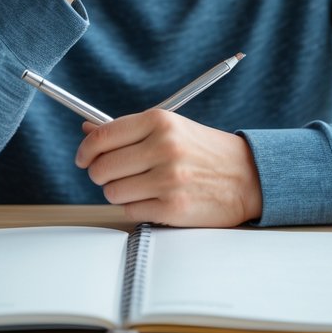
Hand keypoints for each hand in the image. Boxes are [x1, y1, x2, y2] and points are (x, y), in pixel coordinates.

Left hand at [74, 110, 262, 226]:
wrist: (248, 176)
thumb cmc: (205, 151)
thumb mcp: (171, 128)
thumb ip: (128, 130)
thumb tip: (88, 131)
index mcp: (161, 121)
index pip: (102, 137)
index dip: (85, 151)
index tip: (83, 158)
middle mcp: (164, 147)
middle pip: (101, 167)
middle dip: (101, 174)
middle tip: (114, 175)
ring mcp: (169, 179)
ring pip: (112, 192)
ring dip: (120, 193)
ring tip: (141, 186)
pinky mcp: (173, 208)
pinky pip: (130, 211)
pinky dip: (137, 207)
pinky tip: (155, 198)